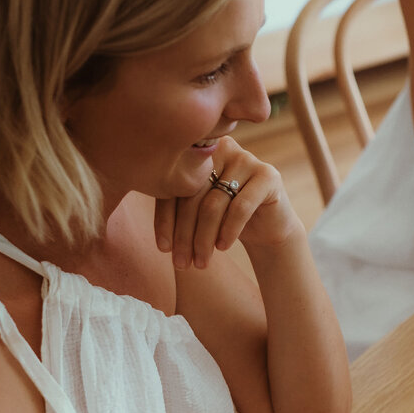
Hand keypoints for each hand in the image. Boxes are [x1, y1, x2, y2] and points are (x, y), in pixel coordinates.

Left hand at [155, 137, 301, 268]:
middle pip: (193, 195)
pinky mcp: (268, 176)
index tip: (163, 249)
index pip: (174, 186)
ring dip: (204, 239)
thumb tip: (145, 222)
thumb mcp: (196, 211)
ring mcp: (246, 159)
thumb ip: (175, 206)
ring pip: (214, 203)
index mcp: (196, 152)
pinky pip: (241, 206)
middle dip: (185, 234)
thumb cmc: (224, 218)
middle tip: (181, 264)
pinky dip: (229, 230)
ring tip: (201, 262)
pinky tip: (223, 248)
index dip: (166, 219)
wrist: (268, 225)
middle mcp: (221, 149)